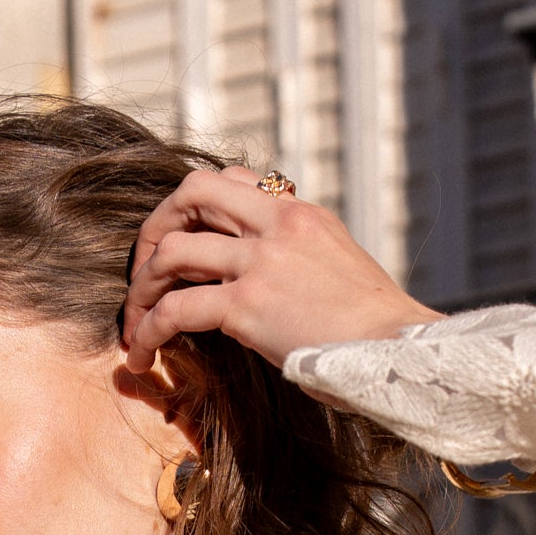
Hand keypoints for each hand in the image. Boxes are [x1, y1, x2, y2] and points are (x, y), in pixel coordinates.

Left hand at [121, 167, 434, 375]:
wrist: (401, 350)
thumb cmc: (378, 330)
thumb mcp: (340, 273)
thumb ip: (302, 262)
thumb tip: (276, 284)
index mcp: (300, 213)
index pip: (231, 180)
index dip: (194, 206)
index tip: (182, 241)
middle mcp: (277, 225)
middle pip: (191, 194)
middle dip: (154, 229)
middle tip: (144, 271)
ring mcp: (261, 262)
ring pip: (172, 251)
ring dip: (142, 287)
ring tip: (134, 324)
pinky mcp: (249, 307)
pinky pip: (177, 310)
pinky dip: (148, 330)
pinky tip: (141, 355)